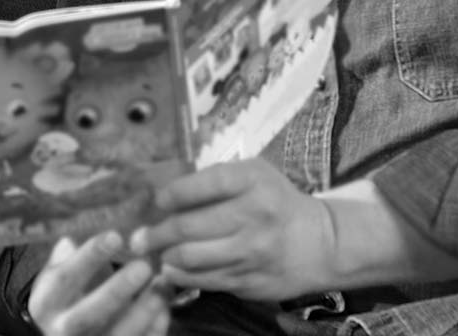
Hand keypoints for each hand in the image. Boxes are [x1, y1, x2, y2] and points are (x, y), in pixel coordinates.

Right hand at [30, 232, 170, 335]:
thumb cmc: (62, 302)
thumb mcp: (54, 281)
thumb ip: (65, 260)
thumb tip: (71, 241)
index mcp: (47, 303)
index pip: (65, 278)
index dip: (89, 257)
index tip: (115, 236)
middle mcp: (64, 329)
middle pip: (91, 313)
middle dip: (118, 290)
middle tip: (143, 267)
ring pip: (119, 334)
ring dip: (145, 310)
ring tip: (162, 284)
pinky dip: (155, 327)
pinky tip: (165, 307)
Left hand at [133, 159, 336, 301]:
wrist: (320, 244)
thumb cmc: (277, 202)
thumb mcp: (255, 176)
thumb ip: (215, 181)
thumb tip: (163, 196)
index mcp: (252, 181)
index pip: (200, 184)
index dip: (171, 195)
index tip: (158, 202)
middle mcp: (253, 215)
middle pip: (187, 226)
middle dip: (154, 233)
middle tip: (137, 238)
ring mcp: (251, 252)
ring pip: (189, 258)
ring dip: (164, 257)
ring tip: (156, 254)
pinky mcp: (248, 280)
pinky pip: (202, 280)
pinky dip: (179, 276)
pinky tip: (173, 270)